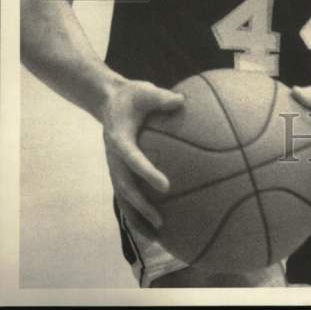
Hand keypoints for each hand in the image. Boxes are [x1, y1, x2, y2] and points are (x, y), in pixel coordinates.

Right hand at [99, 77, 183, 236]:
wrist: (109, 101)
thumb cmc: (132, 96)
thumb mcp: (145, 91)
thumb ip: (162, 97)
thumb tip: (182, 100)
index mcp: (119, 139)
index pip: (133, 160)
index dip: (147, 173)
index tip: (166, 186)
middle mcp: (114, 159)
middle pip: (126, 188)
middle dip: (142, 206)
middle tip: (162, 219)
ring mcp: (116, 168)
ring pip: (125, 199)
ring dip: (138, 217)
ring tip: (157, 236)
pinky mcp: (121, 172)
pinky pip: (129, 196)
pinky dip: (139, 213)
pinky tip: (156, 227)